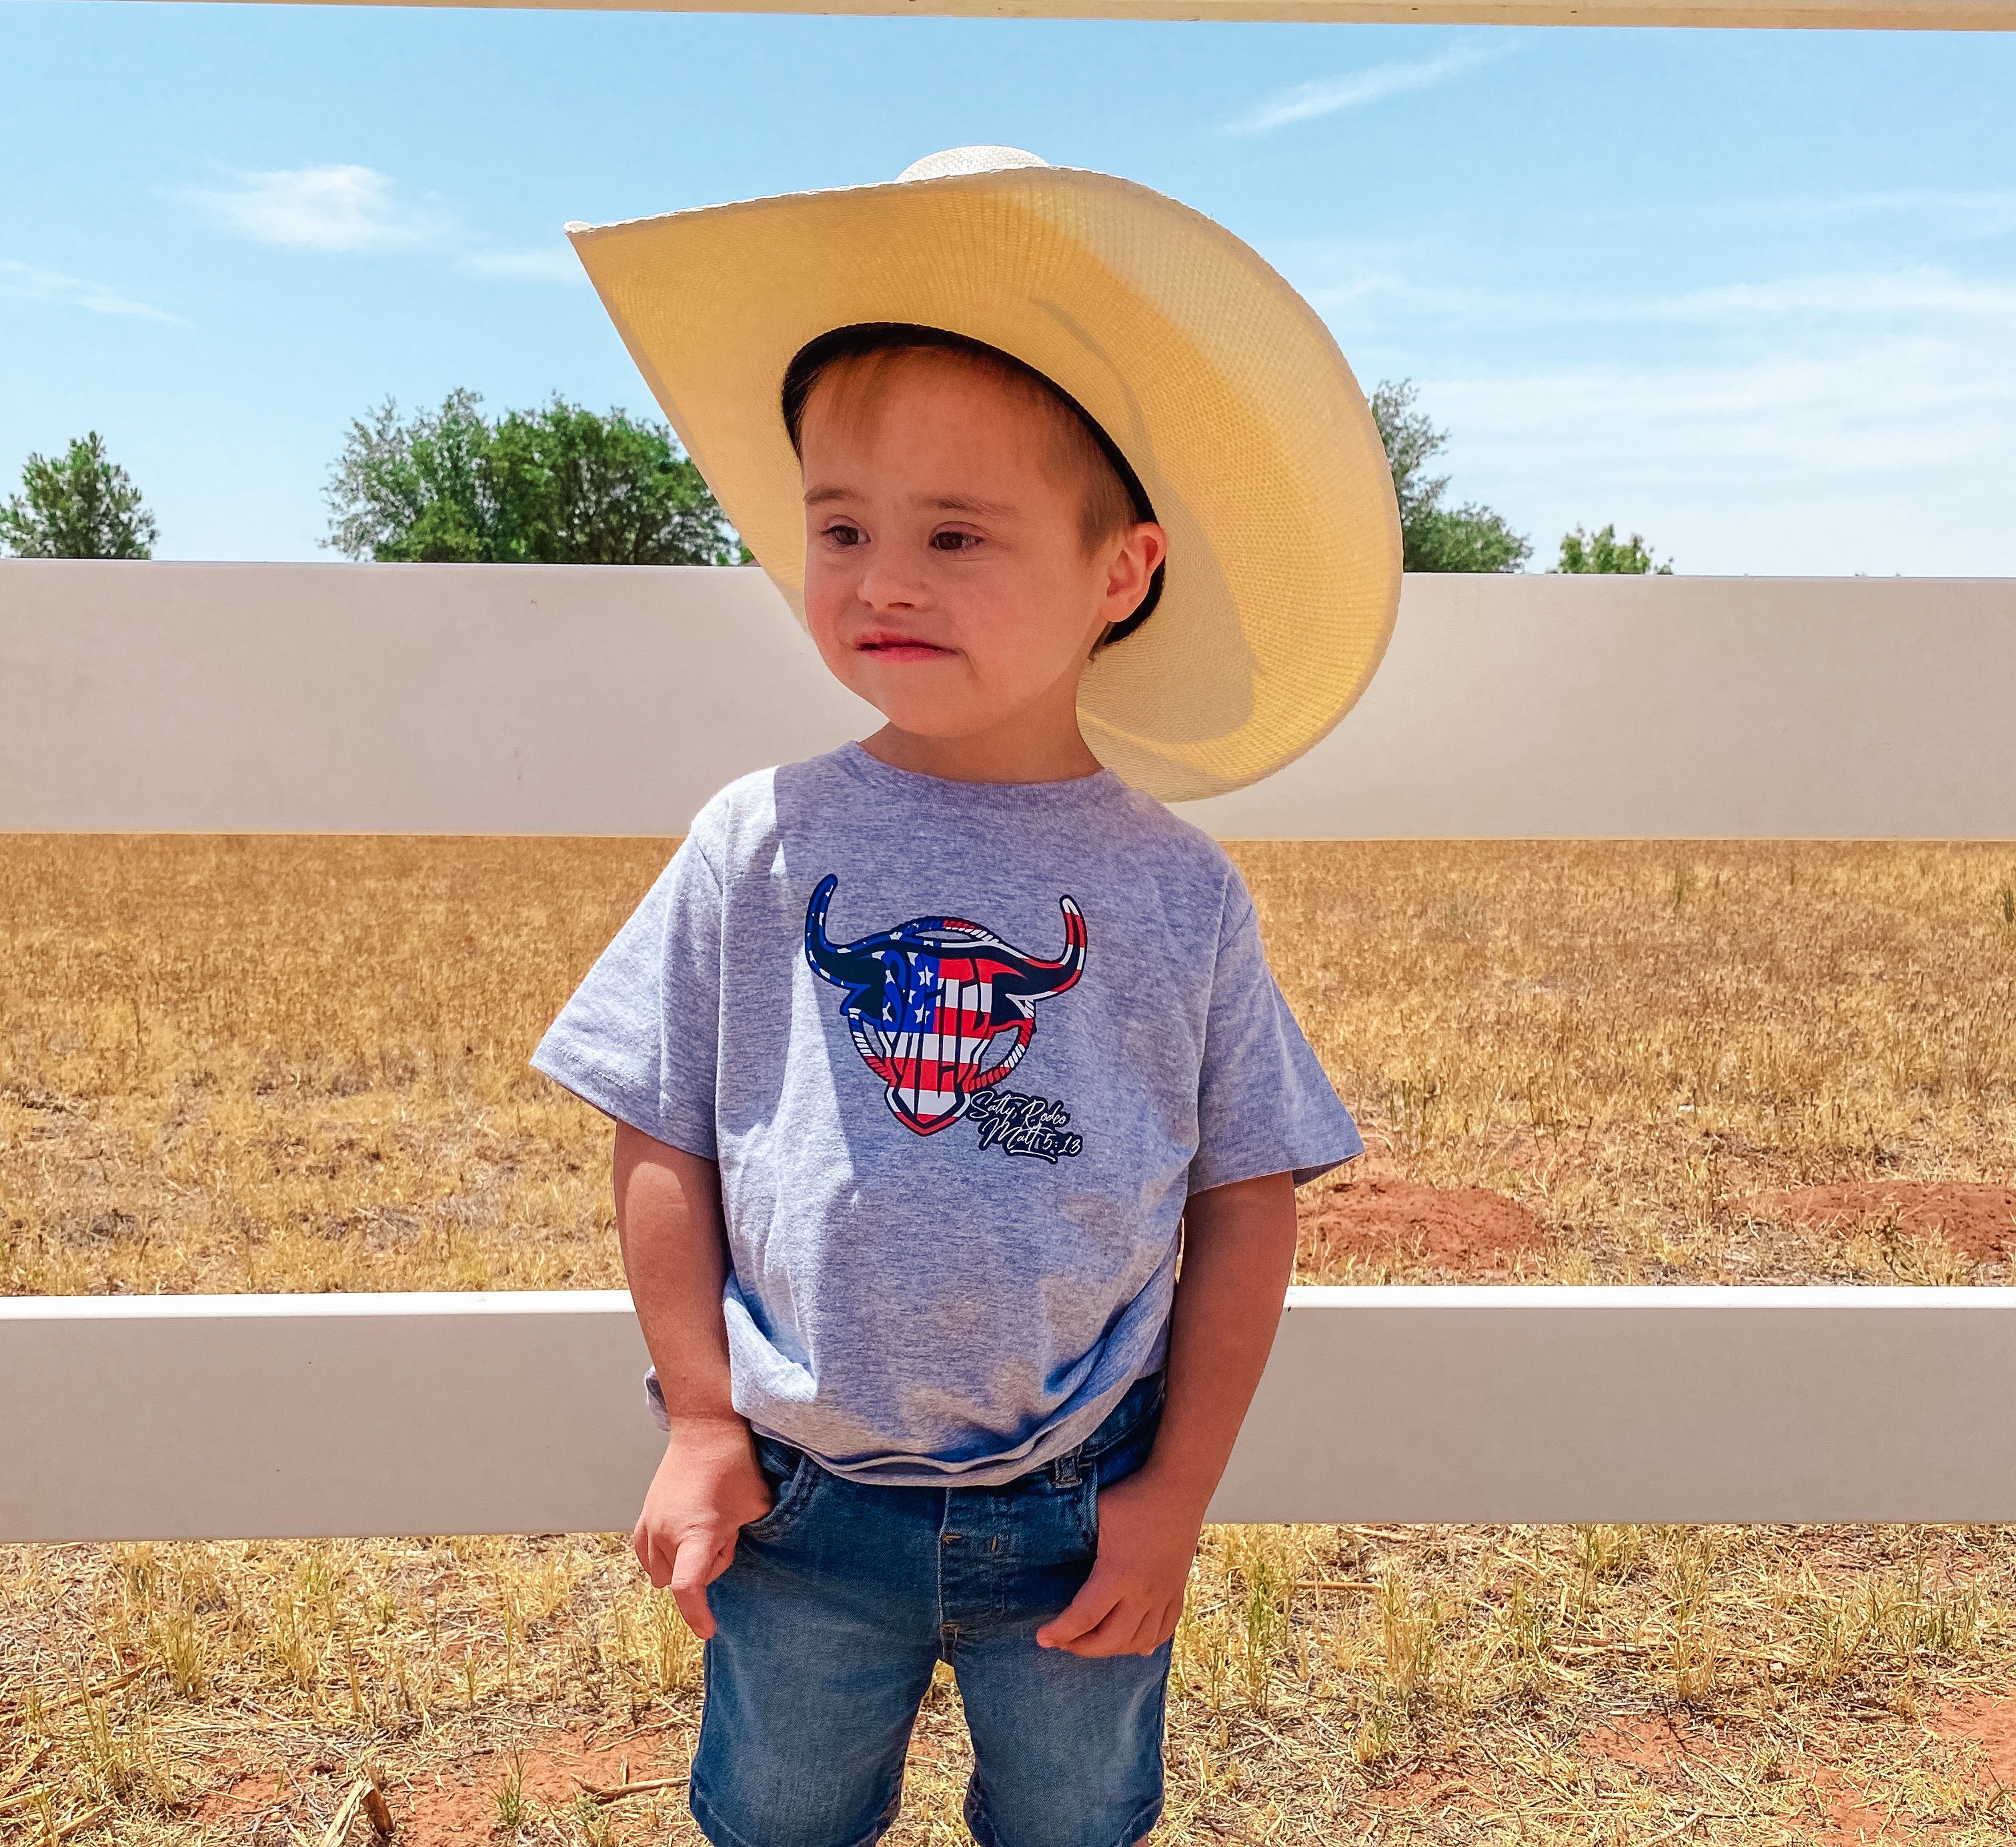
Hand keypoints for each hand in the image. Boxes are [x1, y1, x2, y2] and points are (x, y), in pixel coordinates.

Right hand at [631, 1414, 772, 1638]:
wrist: (706, 1429)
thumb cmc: (735, 1464)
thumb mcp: (756, 1506)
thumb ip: (746, 1539)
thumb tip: (741, 1555)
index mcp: (696, 1533)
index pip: (688, 1588)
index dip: (697, 1615)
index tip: (708, 1630)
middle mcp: (667, 1532)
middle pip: (682, 1579)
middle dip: (705, 1568)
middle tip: (726, 1535)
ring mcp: (651, 1522)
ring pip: (661, 1570)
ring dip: (683, 1563)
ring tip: (705, 1530)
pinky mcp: (645, 1513)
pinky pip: (644, 1553)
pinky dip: (660, 1557)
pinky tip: (678, 1544)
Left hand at [1034, 1465, 1204, 1657]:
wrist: (1179, 1486)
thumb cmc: (1132, 1496)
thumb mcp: (1094, 1513)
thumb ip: (1072, 1537)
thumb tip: (1043, 1548)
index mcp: (1118, 1574)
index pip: (1084, 1617)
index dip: (1060, 1632)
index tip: (1041, 1638)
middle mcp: (1143, 1593)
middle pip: (1111, 1640)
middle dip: (1082, 1647)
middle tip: (1062, 1641)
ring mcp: (1164, 1594)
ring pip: (1139, 1641)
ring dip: (1112, 1649)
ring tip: (1092, 1642)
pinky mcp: (1177, 1590)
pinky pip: (1165, 1630)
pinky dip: (1147, 1643)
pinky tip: (1136, 1646)